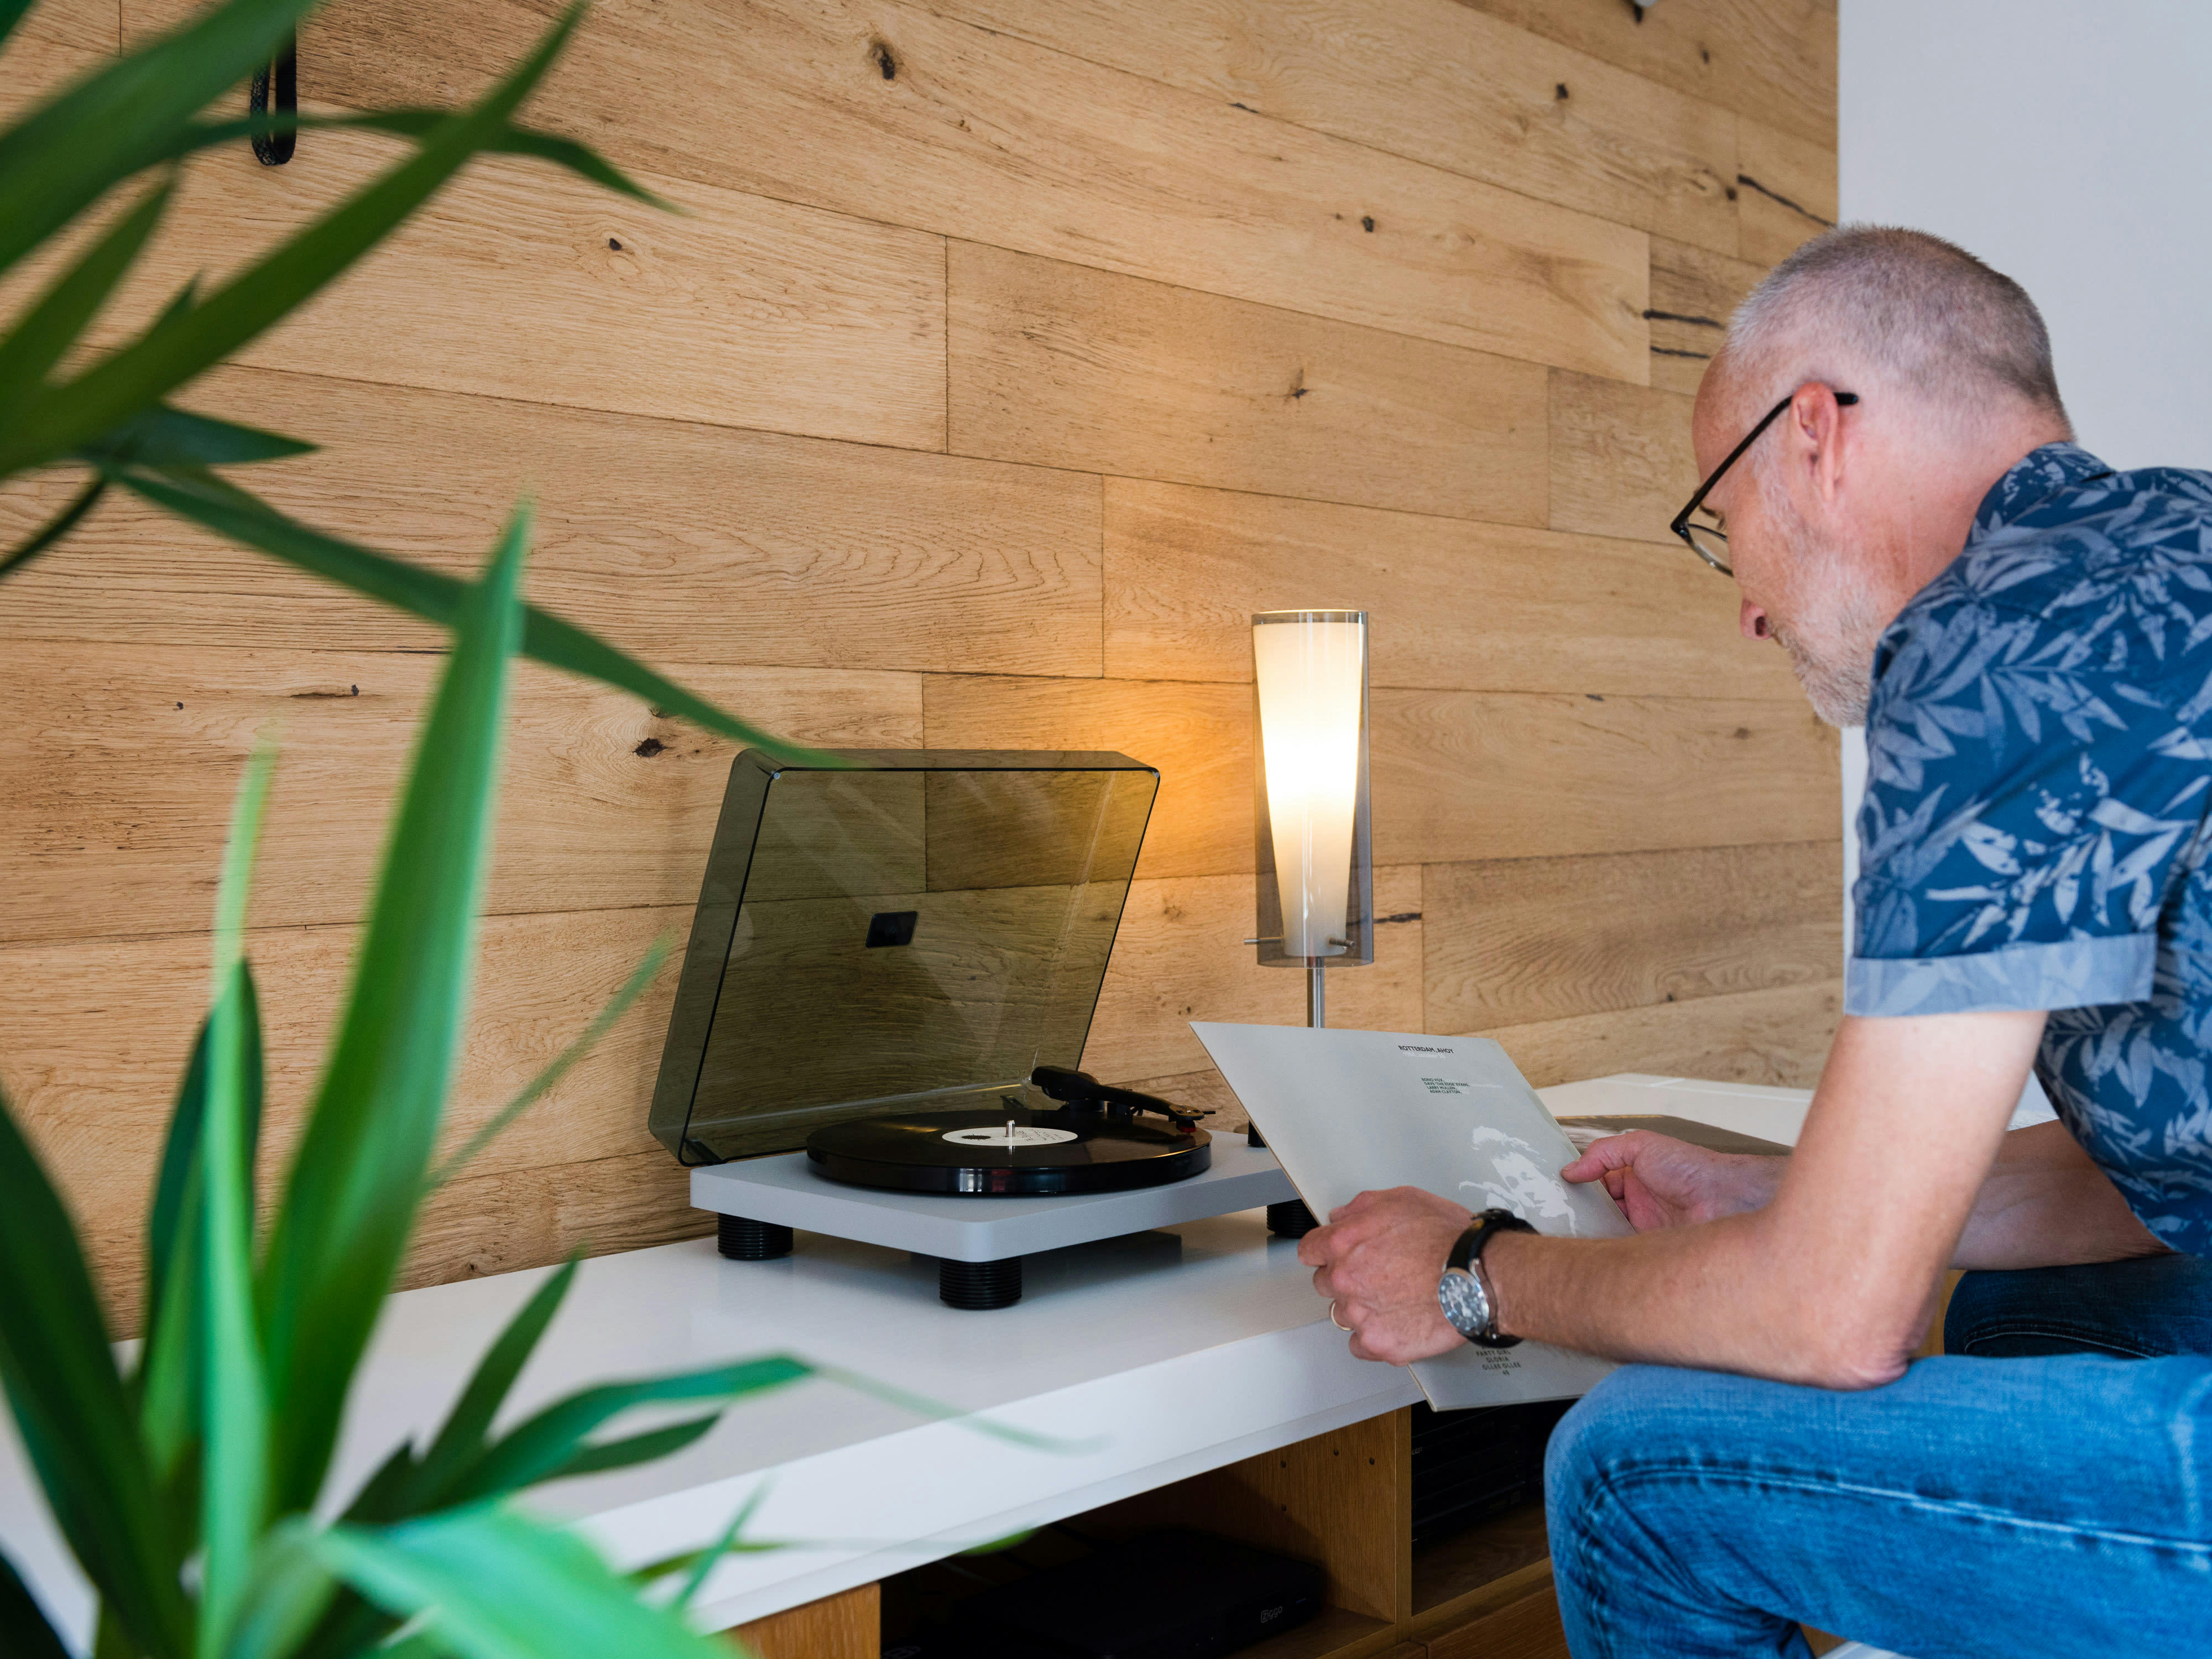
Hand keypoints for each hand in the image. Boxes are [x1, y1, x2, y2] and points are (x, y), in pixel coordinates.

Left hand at [1297, 1187, 1470, 1363]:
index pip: (1309, 1251)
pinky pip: (1360, 1345)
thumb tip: (1341, 1216)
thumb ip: (1362, 1207)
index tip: (1335, 1256)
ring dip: (1361, 1308)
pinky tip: (1395, 1323)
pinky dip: (1374, 1337)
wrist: (1477, 1275)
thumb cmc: (1447, 1237)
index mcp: (1343, 1243)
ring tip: (1394, 1300)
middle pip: (1325, 1284)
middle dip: (1345, 1279)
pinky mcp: (1379, 1344)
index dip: (1324, 1252)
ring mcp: (1360, 1315)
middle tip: (1378, 1276)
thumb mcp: (1403, 1199)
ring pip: (1343, 1315)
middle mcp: (1345, 1280)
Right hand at [1560, 1132, 1781, 1231]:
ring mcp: (1643, 1227)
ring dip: (1591, 1233)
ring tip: (1567, 1235)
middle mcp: (1638, 1202)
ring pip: (1607, 1232)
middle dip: (1580, 1214)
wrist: (1722, 1200)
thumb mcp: (1640, 1145)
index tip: (1556, 1193)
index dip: (1578, 1187)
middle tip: (1555, 1217)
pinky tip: (1592, 1251)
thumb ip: (1602, 1153)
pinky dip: (1607, 1252)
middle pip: (1599, 1210)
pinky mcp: (1649, 1250)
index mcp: (1634, 1175)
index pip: (1597, 1182)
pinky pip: (1622, 1252)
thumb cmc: (1689, 1168)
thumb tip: (1570, 1170)